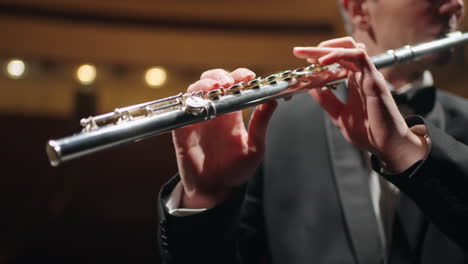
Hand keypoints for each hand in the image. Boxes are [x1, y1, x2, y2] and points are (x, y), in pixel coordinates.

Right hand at [172, 68, 277, 207]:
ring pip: (195, 90)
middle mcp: (214, 111)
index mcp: (233, 112)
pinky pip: (182, 110)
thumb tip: (273, 100)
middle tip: (227, 83)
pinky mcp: (182, 128)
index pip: (235, 85)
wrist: (216, 190)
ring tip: (215, 89)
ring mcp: (197, 118)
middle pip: (212, 80)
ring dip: (204, 84)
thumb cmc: (237, 170)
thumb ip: (260, 123)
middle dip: (219, 75)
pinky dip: (188, 103)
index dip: (240, 76)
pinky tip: (198, 103)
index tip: (248, 76)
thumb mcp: (255, 147)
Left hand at [294, 37, 427, 171]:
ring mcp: (369, 75)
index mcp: (355, 81)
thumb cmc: (369, 133)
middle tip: (299, 52)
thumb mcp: (339, 114)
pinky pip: (359, 56)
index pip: (337, 59)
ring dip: (328, 48)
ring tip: (310, 56)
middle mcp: (363, 75)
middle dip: (318, 48)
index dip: (319, 56)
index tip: (301, 59)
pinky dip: (340, 55)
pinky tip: (324, 62)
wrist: (388, 146)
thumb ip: (326, 100)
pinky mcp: (374, 79)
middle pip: (342, 49)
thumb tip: (311, 88)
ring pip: (350, 47)